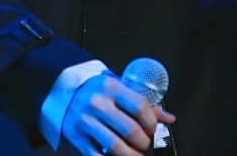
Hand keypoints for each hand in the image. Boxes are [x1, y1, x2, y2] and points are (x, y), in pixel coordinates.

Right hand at [61, 73, 175, 155]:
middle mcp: (98, 102)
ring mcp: (86, 120)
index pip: (140, 106)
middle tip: (144, 143)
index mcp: (111, 87)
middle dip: (144, 142)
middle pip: (131, 130)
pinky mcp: (77, 137)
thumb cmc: (99, 91)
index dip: (152, 123)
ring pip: (116, 147)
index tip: (153, 129)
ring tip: (136, 154)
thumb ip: (143, 103)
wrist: (67, 92)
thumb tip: (170, 118)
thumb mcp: (119, 89)